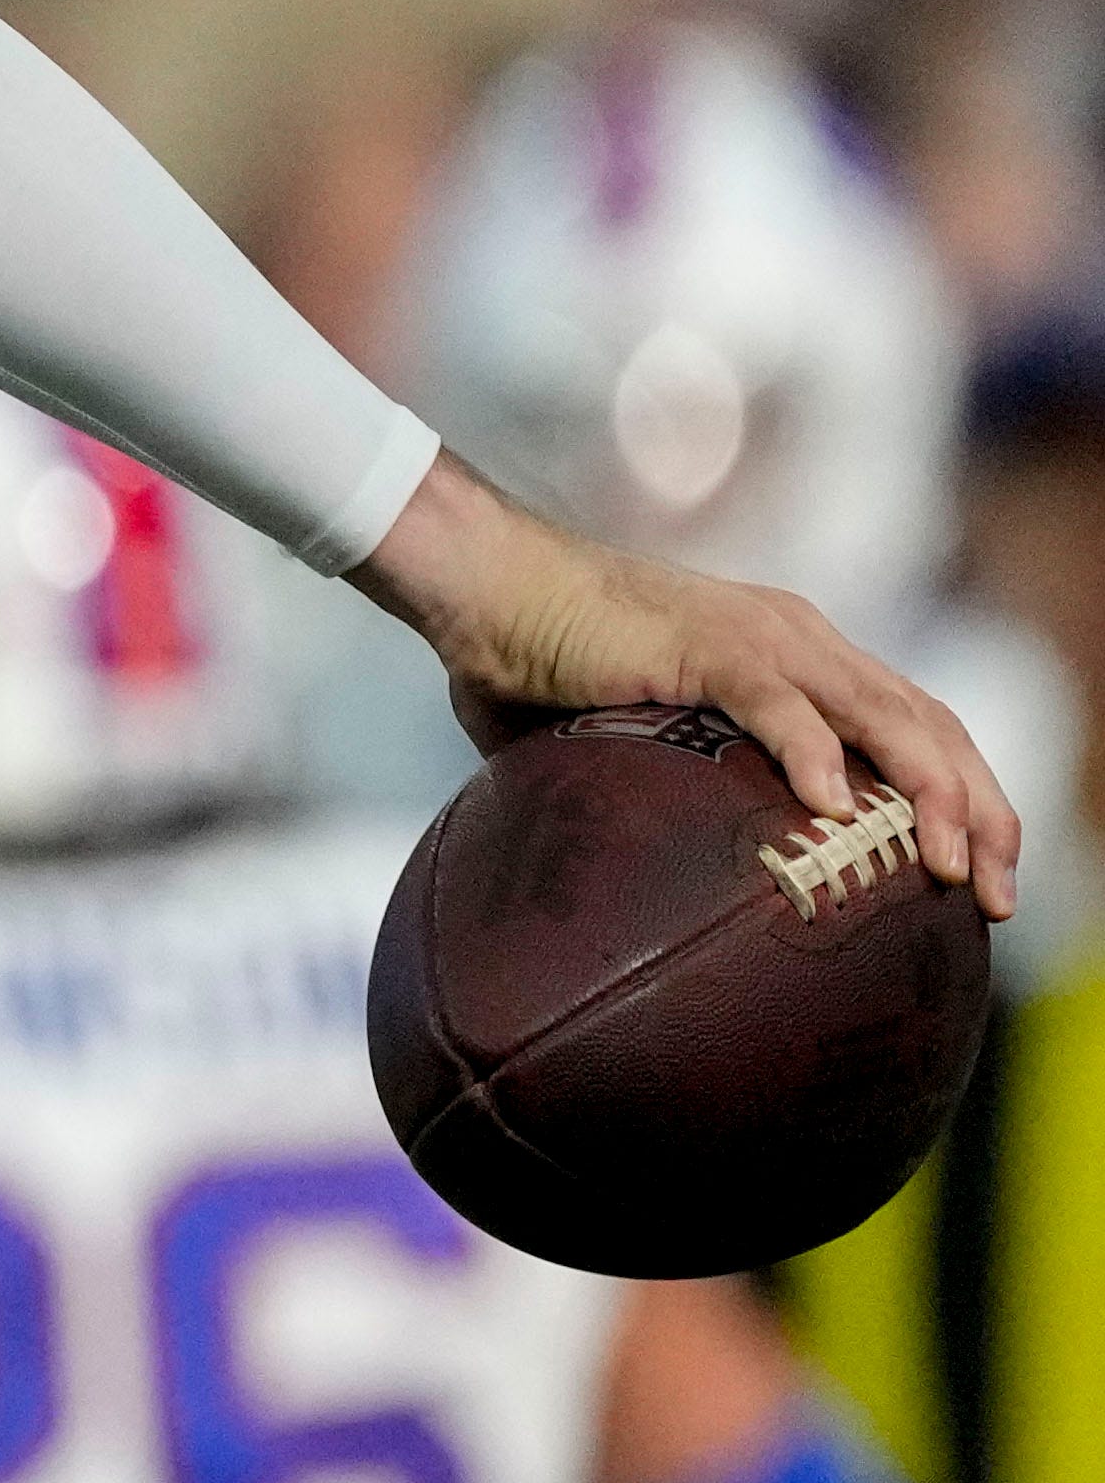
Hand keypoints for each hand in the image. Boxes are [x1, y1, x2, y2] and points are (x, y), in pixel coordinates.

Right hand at [353, 455, 1021, 917]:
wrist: (482, 583)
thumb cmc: (530, 662)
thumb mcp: (617, 745)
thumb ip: (652, 798)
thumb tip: (638, 891)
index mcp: (794, 659)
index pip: (915, 730)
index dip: (964, 801)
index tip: (980, 881)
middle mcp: (800, 641)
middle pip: (930, 727)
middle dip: (983, 814)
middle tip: (1000, 898)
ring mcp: (761, 637)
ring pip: (884, 716)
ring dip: (931, 794)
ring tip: (952, 866)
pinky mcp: (706, 643)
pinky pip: (779, 704)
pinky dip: (816, 755)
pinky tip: (836, 809)